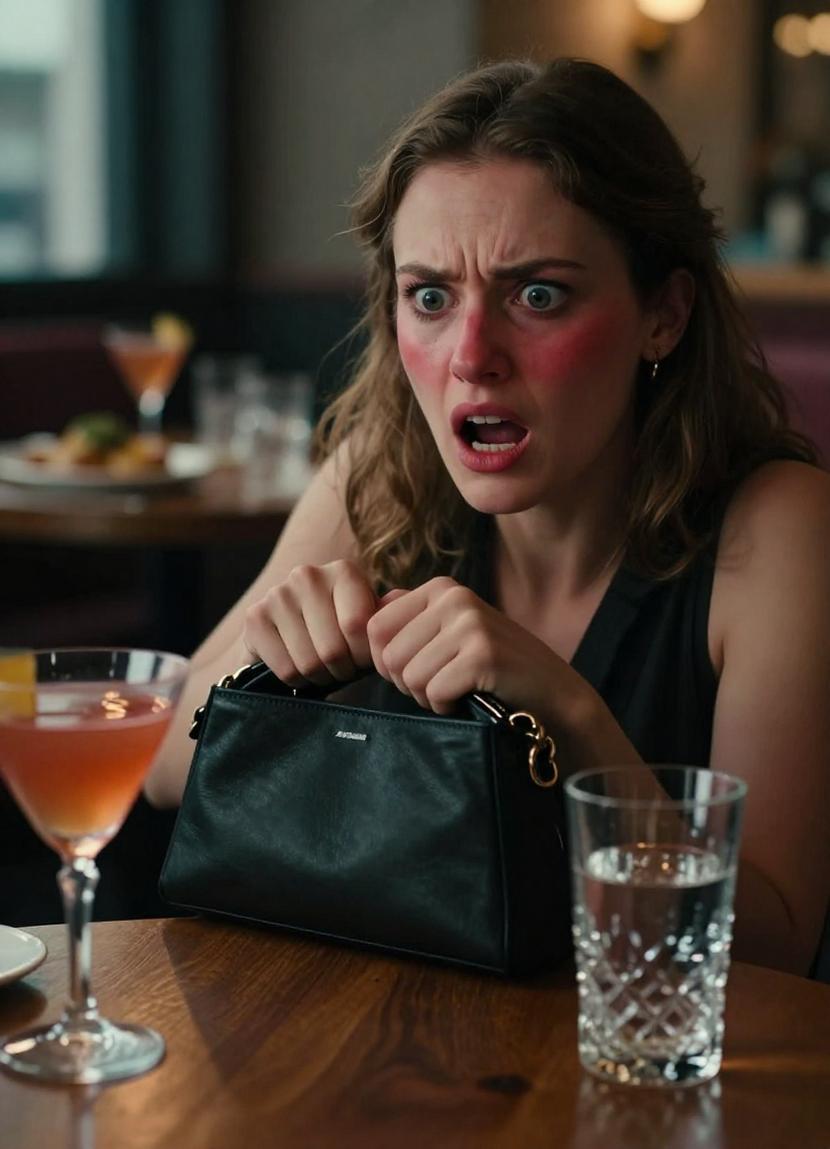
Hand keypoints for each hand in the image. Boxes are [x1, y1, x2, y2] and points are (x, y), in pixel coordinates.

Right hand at [243, 560, 377, 686]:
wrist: (290, 636)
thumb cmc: (341, 631)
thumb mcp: (369, 619)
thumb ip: (388, 613)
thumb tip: (401, 598)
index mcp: (344, 571)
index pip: (359, 627)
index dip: (364, 658)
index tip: (363, 661)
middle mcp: (307, 575)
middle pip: (333, 650)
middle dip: (342, 671)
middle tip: (341, 669)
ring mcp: (277, 594)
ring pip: (309, 663)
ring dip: (320, 678)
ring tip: (322, 669)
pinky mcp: (254, 617)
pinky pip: (286, 670)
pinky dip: (296, 681)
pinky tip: (299, 668)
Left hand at [367, 576, 575, 722]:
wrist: (555, 698)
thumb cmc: (495, 672)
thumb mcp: (451, 634)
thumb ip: (411, 617)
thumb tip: (372, 604)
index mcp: (440, 588)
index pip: (373, 628)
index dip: (387, 663)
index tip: (420, 671)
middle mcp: (454, 597)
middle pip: (387, 656)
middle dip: (408, 684)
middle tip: (445, 685)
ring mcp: (470, 623)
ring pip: (409, 676)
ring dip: (429, 697)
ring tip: (460, 691)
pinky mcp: (484, 654)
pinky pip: (434, 691)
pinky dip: (447, 707)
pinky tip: (471, 700)